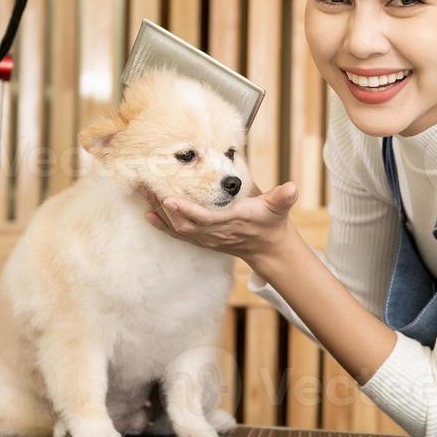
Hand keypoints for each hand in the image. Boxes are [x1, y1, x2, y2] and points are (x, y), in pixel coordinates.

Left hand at [141, 181, 298, 262]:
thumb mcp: (279, 207)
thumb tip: (292, 188)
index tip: (169, 200)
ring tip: (144, 195)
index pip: (205, 219)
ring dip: (160, 214)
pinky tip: (148, 214)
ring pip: (178, 229)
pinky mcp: (203, 240)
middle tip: (147, 188)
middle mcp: (216, 233)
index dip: (187, 212)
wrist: (269, 248)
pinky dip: (162, 225)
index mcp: (232, 222)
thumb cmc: (272, 222)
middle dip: (163, 209)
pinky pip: (179, 234)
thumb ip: (283, 197)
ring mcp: (207, 239)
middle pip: (184, 225)